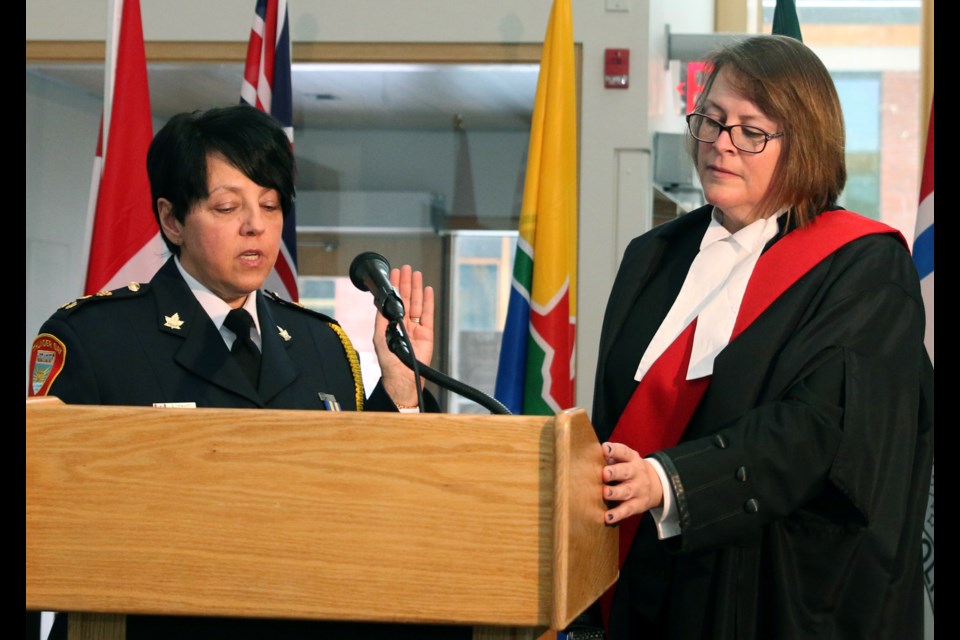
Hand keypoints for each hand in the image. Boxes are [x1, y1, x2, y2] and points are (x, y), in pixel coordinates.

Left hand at [373, 264, 434, 407]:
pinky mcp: (427, 332)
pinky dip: (428, 301)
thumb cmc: (389, 361)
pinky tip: (426, 290)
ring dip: (416, 288)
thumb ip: (383, 318)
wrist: (403, 376)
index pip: (392, 301)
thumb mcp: (380, 336)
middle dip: (405, 283)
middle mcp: (403, 324)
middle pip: (406, 298)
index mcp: (390, 324)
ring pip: (417, 303)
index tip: (394, 273)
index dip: (394, 286)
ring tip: (416, 274)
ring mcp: (416, 328)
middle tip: (406, 268)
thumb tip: (383, 302)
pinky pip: (428, 313)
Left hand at [601, 442, 663, 524]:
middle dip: (615, 472)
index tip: (604, 449)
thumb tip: (590, 456)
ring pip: (626, 491)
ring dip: (615, 492)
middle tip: (604, 473)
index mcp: (631, 458)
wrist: (657, 484)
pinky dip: (618, 514)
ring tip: (605, 493)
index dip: (614, 450)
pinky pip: (628, 510)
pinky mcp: (638, 504)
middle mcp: (636, 472)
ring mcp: (638, 489)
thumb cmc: (629, 469)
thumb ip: (610, 458)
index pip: (623, 452)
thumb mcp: (625, 459)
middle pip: (626, 471)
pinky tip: (608, 517)